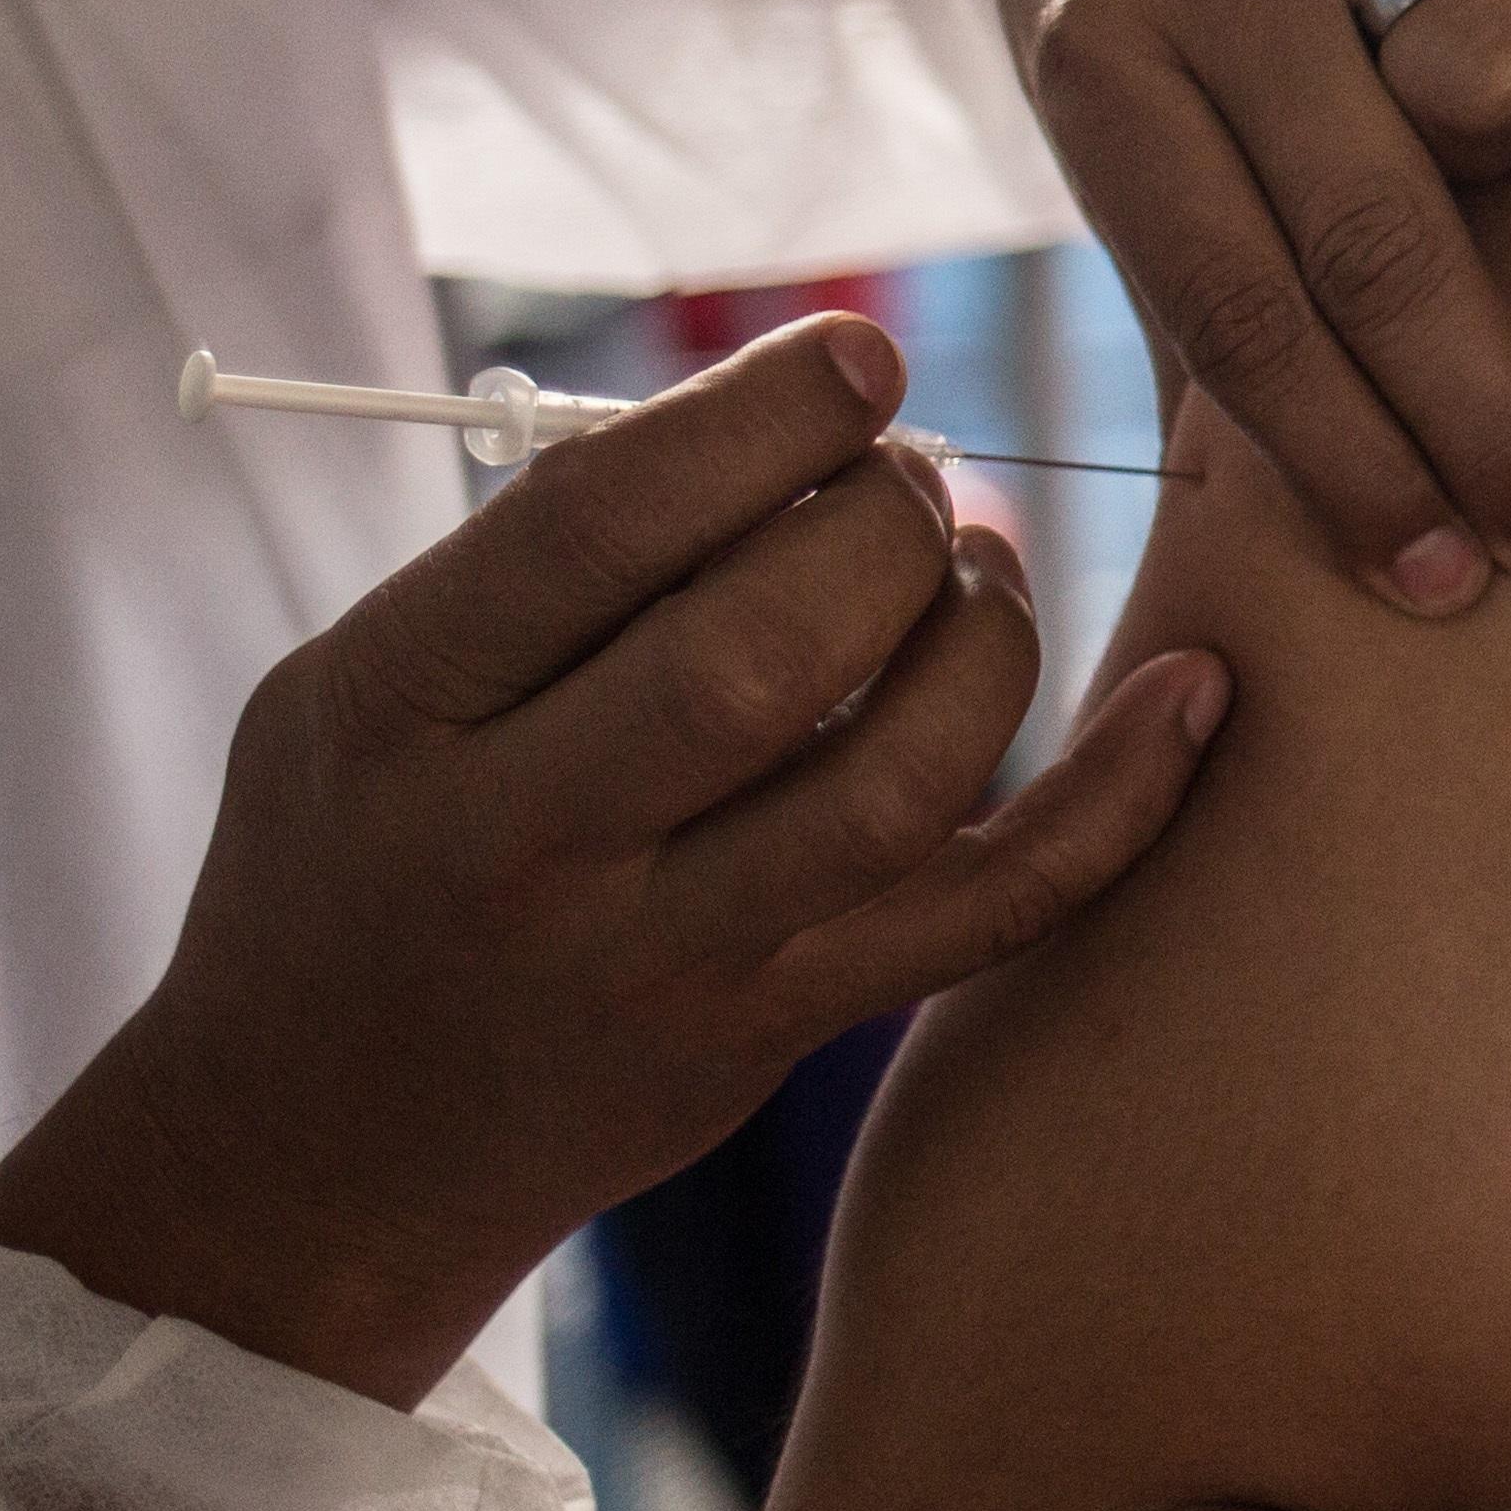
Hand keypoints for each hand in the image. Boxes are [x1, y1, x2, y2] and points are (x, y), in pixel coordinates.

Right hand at [0, 317, 1228, 1411]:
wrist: (317, 1151)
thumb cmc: (359, 850)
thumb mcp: (364, 682)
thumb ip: (544, 559)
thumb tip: (796, 412)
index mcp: (394, 710)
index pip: (597, 529)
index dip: (756, 420)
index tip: (860, 358)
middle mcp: (521, 842)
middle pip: (759, 654)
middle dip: (880, 528)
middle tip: (913, 479)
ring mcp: (659, 956)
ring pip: (888, 783)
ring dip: (985, 638)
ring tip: (981, 570)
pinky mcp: (772, 1034)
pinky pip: (984, 913)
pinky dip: (1117, 802)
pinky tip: (1194, 691)